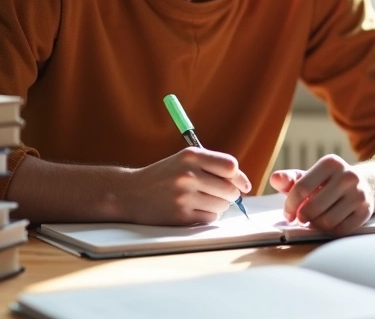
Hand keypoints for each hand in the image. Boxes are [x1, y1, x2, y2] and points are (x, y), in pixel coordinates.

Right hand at [121, 147, 250, 225]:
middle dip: (230, 194)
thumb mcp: (185, 161)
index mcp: (191, 156)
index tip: (243, 185)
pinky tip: (194, 210)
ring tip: (203, 201)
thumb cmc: (164, 176)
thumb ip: (213, 166)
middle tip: (220, 195)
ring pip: (222, 205)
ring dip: (219, 206)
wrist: (131, 193)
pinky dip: (207, 216)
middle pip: (230, 189)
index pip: (230, 166)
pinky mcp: (180, 216)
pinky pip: (210, 218)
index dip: (240, 177)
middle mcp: (187, 175)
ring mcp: (184, 197)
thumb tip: (243, 183)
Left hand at [269, 154, 374, 235]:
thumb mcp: (312, 176)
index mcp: (331, 163)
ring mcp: (359, 194)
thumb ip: (291, 179)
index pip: (301, 188)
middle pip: (312, 208)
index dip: (290, 205)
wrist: (368, 183)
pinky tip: (328, 224)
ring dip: (316, 225)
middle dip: (302, 217)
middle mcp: (348, 176)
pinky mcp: (365, 211)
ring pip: (326, 221)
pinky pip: (340, 230)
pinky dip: (330, 231)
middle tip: (301, 218)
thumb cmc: (330, 182)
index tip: (288, 214)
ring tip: (315, 220)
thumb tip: (274, 179)